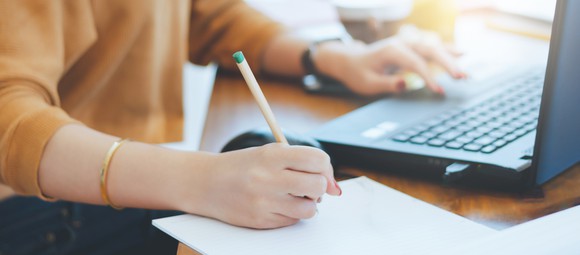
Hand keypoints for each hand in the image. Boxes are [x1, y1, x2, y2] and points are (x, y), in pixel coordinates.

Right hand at [184, 143, 340, 228]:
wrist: (206, 183)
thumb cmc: (242, 166)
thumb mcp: (269, 153)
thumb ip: (301, 162)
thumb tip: (335, 187)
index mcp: (272, 155)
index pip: (317, 159)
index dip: (326, 168)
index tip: (323, 173)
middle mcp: (268, 178)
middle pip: (317, 185)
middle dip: (320, 187)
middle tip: (310, 186)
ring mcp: (264, 202)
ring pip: (309, 208)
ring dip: (308, 204)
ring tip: (294, 196)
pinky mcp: (260, 220)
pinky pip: (293, 221)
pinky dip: (292, 214)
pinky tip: (278, 204)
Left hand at [314, 26, 463, 95]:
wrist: (350, 60)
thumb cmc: (358, 73)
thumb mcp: (367, 83)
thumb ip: (386, 84)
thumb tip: (405, 84)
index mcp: (391, 51)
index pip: (415, 63)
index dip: (428, 77)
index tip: (439, 91)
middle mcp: (402, 43)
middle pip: (429, 51)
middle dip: (447, 64)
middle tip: (462, 78)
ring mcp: (407, 43)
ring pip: (433, 48)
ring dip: (451, 59)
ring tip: (466, 73)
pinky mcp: (410, 47)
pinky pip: (431, 47)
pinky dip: (447, 50)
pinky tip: (462, 53)